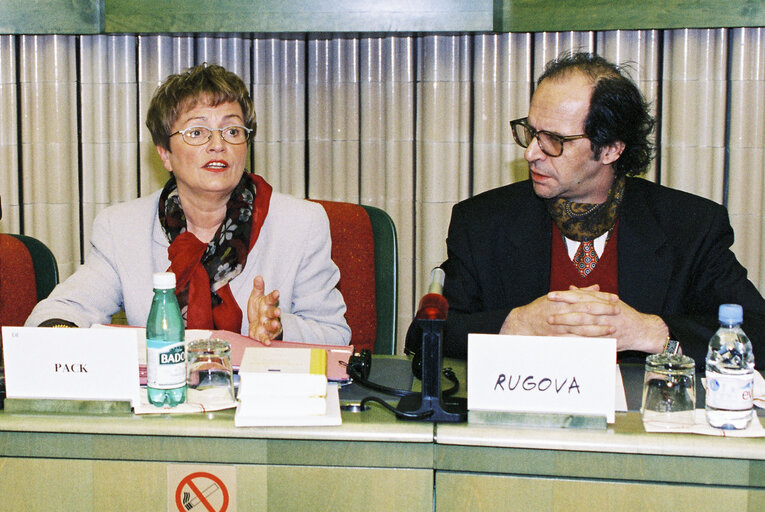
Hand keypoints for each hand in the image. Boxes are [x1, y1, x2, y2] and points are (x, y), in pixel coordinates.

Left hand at [247, 275, 281, 343]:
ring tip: (275, 325)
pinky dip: (266, 340)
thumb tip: (258, 277)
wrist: (256, 325)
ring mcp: (268, 325)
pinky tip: (268, 342)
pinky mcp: (264, 335)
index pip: (271, 299)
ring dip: (273, 325)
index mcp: (266, 304)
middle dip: (275, 312)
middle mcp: (269, 315)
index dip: (274, 296)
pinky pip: (265, 337)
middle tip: (278, 311)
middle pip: (272, 313)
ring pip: (271, 325)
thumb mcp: (256, 298)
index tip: (277, 292)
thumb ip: (258, 288)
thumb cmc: (258, 310)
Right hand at [501, 284, 618, 337]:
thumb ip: (579, 292)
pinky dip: (587, 342)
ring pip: (583, 327)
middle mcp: (562, 312)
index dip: (602, 297)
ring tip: (612, 328)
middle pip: (587, 310)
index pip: (587, 297)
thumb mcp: (558, 296)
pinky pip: (575, 340)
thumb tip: (596, 287)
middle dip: (604, 311)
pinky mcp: (558, 338)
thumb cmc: (541, 308)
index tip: (615, 298)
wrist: (524, 323)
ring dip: (599, 328)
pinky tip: (598, 343)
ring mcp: (560, 326)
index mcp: (564, 300)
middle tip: (618, 311)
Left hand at [544, 285, 668, 352]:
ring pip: (584, 329)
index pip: (580, 297)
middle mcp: (604, 314)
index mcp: (602, 302)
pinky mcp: (607, 342)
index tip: (550, 295)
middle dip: (563, 314)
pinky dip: (577, 345)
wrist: (643, 330)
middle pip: (580, 312)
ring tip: (551, 334)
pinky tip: (565, 346)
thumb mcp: (608, 300)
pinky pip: (590, 344)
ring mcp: (606, 328)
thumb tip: (571, 287)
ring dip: (567, 331)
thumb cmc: (624, 313)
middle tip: (547, 315)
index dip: (565, 296)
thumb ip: (588, 293)